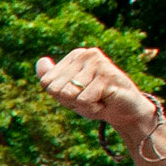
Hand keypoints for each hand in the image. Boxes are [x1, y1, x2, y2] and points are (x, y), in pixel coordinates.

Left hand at [36, 47, 159, 136]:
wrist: (124, 111)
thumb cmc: (94, 100)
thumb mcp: (68, 91)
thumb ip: (51, 77)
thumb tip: (41, 61)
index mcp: (75, 56)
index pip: (46, 82)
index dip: (60, 96)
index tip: (78, 94)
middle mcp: (86, 54)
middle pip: (55, 89)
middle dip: (70, 101)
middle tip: (90, 98)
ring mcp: (97, 62)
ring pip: (68, 94)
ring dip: (82, 106)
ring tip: (98, 99)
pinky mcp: (107, 75)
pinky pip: (83, 100)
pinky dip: (92, 109)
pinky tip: (105, 102)